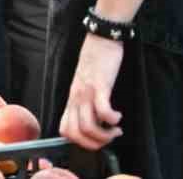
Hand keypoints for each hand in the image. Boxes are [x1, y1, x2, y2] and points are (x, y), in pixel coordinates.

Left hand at [60, 33, 124, 149]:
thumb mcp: (86, 84)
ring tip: (116, 129)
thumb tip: (96, 121)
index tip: (95, 138)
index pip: (64, 130)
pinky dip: (112, 119)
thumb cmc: (96, 62)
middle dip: (94, 144)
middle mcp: (76, 98)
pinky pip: (102, 110)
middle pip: (75, 133)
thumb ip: (86, 102)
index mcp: (72, 99)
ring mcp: (86, 92)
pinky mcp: (99, 85)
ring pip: (87, 126)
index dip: (80, 142)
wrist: (100, 39)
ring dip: (105, 135)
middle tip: (108, 138)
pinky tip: (118, 115)